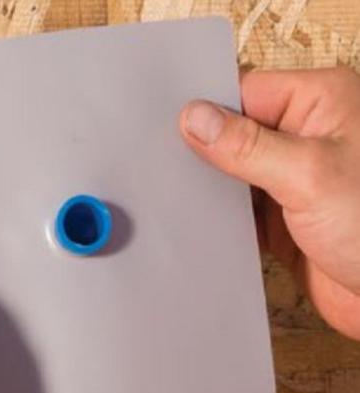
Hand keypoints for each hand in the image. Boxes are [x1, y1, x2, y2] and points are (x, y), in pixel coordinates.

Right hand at [180, 67, 359, 339]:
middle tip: (155, 160)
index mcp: (319, 103)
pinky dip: (218, 212)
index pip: (245, 92)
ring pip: (233, 169)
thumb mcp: (308, 176)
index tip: (163, 127)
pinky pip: (238, 205)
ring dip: (208, 183)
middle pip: (235, 130)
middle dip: (201, 147)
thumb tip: (192, 117)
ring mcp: (289, 177)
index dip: (206, 108)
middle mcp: (303, 135)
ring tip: (167, 189)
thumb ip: (247, 146)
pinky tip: (191, 217)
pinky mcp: (279, 215)